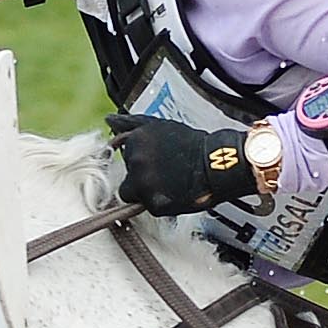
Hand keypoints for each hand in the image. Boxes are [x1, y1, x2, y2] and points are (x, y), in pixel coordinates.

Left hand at [103, 113, 262, 216]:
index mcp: (135, 140)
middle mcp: (135, 161)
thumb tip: (109, 119)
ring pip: (133, 194)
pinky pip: (148, 207)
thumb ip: (132, 123)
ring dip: (147, 192)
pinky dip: (160, 203)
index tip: (158, 161)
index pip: (124, 157)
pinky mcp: (153, 204)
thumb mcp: (160, 126)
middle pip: (127, 177)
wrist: (217, 163)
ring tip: (169, 184)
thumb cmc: (192, 144)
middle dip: (142, 177)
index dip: (141, 161)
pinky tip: (175, 192)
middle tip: (167, 173)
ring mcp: (143, 183)